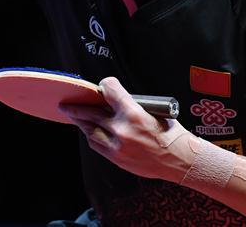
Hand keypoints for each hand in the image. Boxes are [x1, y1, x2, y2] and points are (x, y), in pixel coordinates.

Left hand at [60, 76, 193, 181]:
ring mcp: (117, 145)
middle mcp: (122, 129)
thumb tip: (114, 100)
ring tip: (74, 117)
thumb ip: (131, 105)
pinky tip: (90, 132)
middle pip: (91, 112)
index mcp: (134, 112)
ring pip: (90, 130)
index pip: (109, 90)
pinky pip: (97, 145)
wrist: (180, 160)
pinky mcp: (117, 158)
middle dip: (77, 107)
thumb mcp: (154, 111)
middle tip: (65, 104)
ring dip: (82, 122)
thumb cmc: (171, 134)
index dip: (105, 85)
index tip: (103, 85)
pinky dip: (92, 136)